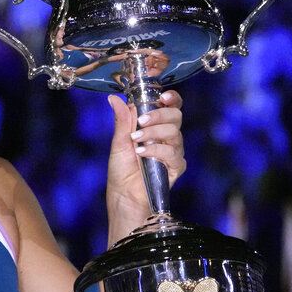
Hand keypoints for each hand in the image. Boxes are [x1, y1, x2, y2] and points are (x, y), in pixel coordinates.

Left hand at [105, 90, 185, 239]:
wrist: (123, 195)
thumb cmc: (122, 170)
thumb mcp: (119, 141)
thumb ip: (122, 120)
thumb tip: (114, 98)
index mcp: (156, 125)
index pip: (170, 106)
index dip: (171, 98)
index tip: (164, 96)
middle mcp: (168, 136)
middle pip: (175, 116)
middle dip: (159, 114)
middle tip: (142, 121)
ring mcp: (173, 151)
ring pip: (174, 132)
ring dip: (154, 133)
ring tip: (136, 139)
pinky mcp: (176, 167)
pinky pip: (172, 153)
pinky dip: (156, 150)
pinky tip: (142, 152)